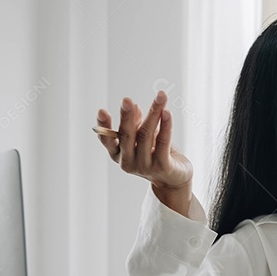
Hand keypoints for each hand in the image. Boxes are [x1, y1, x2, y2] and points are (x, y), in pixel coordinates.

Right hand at [96, 91, 194, 214]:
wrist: (174, 178)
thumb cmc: (156, 154)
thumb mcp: (144, 138)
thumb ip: (137, 123)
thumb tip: (134, 106)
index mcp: (118, 154)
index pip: (107, 140)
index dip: (104, 126)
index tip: (102, 111)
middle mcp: (128, 162)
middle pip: (126, 136)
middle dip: (126, 116)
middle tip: (127, 100)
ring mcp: (145, 166)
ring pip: (146, 135)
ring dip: (154, 113)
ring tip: (160, 96)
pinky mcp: (162, 167)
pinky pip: (163, 142)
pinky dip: (166, 125)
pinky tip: (167, 112)